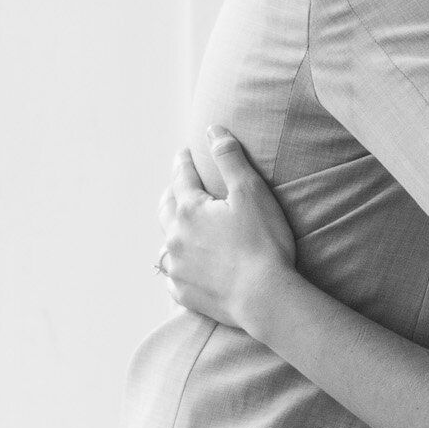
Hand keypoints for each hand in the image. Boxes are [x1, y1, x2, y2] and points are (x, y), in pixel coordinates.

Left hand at [157, 127, 296, 334]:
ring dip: (171, 232)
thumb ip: (230, 158)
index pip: (182, 177)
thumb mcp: (251, 192)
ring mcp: (177, 266)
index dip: (184, 162)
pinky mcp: (183, 292)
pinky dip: (176, 268)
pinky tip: (182, 268)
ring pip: (165, 243)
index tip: (185, 153)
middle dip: (171, 194)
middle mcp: (175, 236)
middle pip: (166, 208)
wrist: (263, 297)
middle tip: (176, 187)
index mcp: (190, 209)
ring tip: (178, 228)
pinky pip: (171, 277)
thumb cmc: (262, 243)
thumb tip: (213, 130)